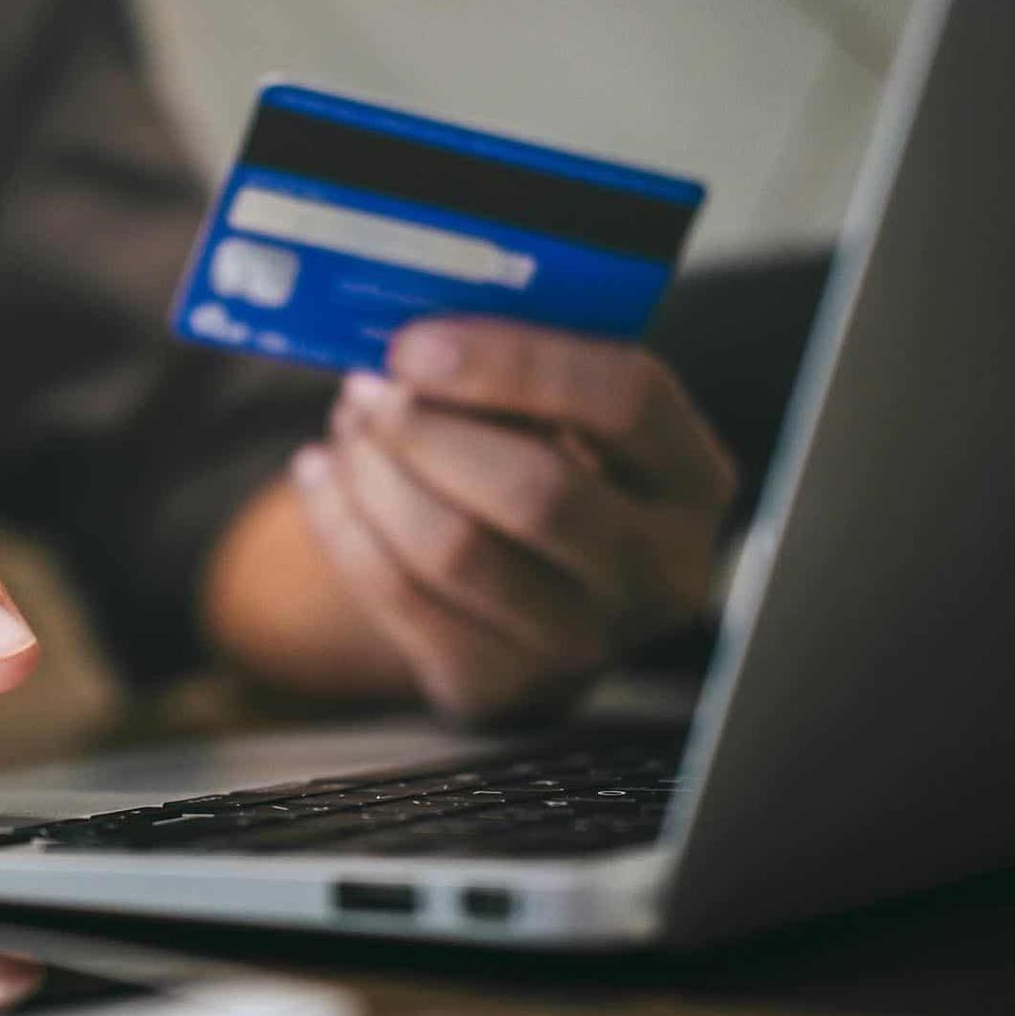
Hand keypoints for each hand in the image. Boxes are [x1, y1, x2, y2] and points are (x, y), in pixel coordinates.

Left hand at [292, 317, 735, 718]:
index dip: (513, 362)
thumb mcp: (568, 417)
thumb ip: (521, 371)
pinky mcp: (495, 685)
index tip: (417, 343)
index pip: (626, 401)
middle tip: (367, 387)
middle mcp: (659, 573)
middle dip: (428, 430)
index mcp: (694, 479)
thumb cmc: (548, 467)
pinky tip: (320, 473)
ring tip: (347, 424)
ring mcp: (581, 644)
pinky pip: (398, 597)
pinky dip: (342, 523)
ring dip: (376, 474)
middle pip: (536, 491)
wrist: (533, 596)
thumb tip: (415, 330)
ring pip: (455, 551)